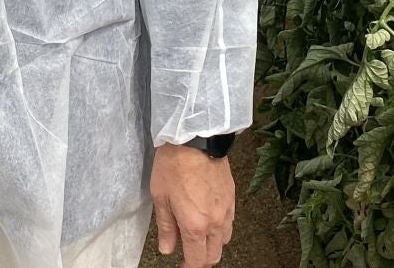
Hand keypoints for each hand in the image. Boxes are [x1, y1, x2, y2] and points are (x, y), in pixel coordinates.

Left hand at [151, 142, 235, 267]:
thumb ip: (166, 227)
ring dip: (212, 244)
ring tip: (197, 235)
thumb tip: (167, 248)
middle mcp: (214, 222)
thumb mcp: (160, 196)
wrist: (196, 138)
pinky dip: (220, 229)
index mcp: (195, 225)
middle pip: (214, 255)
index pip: (197, 260)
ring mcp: (226, 211)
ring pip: (224, 241)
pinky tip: (208, 218)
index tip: (181, 266)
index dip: (189, 267)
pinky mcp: (232, 198)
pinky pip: (229, 223)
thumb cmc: (174, 164)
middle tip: (187, 253)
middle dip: (201, 259)